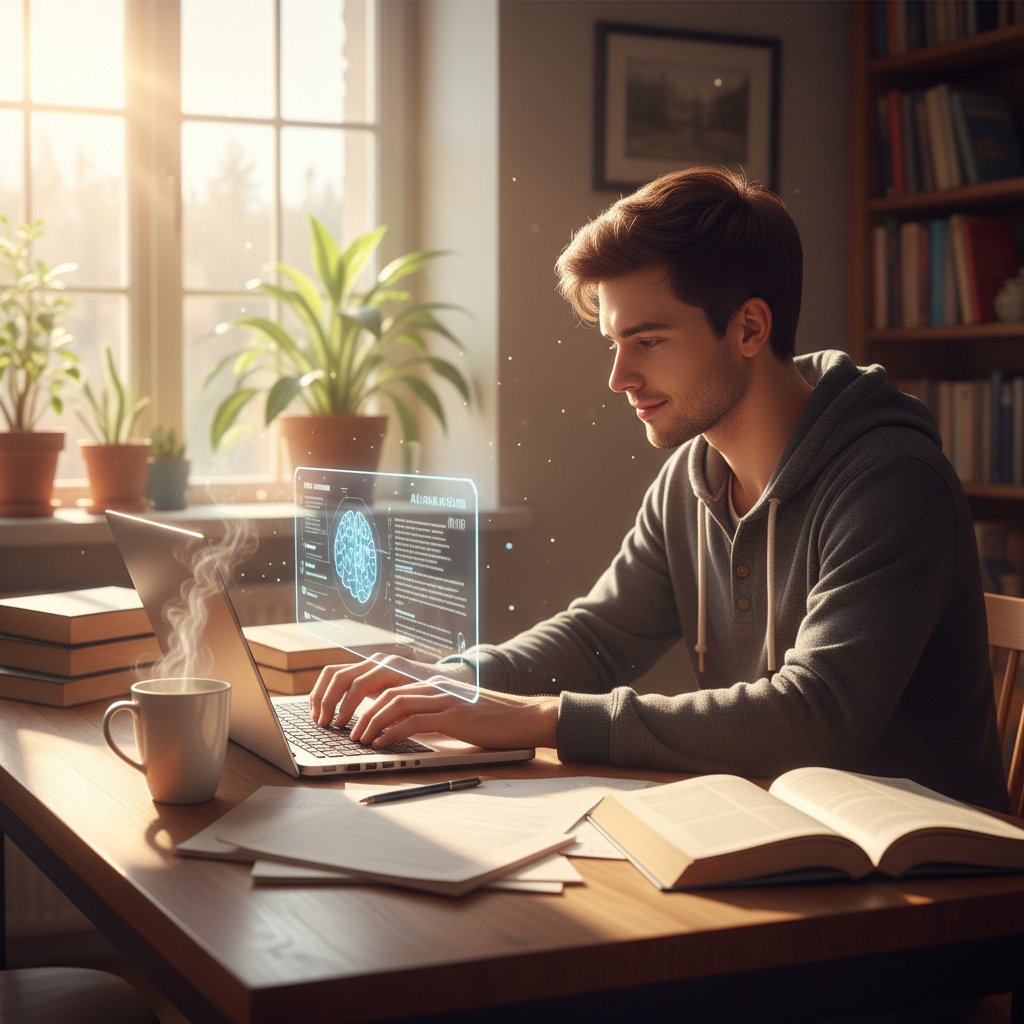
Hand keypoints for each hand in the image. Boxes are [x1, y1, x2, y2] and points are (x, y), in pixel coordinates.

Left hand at [308, 654, 474, 728]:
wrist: (521, 717)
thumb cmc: (481, 719)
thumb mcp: (440, 709)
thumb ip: (413, 709)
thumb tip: (379, 722)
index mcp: (418, 678)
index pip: (367, 672)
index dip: (340, 689)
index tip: (324, 710)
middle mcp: (425, 681)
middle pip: (371, 681)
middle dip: (344, 704)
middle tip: (330, 726)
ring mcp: (440, 696)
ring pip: (390, 700)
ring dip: (367, 721)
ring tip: (356, 740)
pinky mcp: (453, 713)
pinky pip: (413, 720)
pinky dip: (392, 732)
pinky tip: (381, 744)